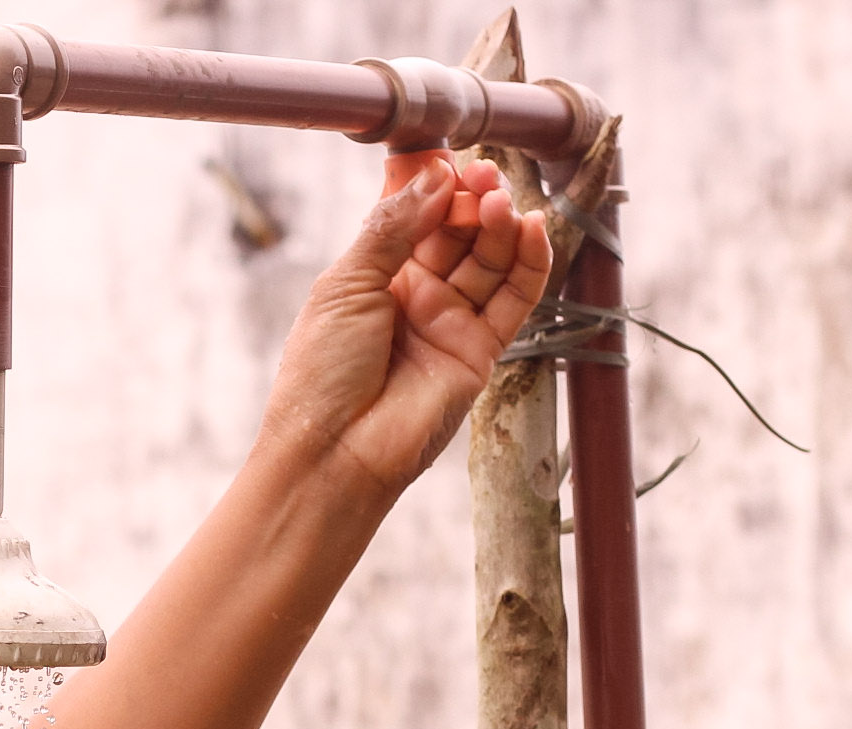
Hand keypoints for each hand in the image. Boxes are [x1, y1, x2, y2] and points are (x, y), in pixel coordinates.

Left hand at [258, 152, 552, 496]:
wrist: (333, 452)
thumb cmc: (321, 374)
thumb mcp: (346, 286)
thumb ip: (392, 229)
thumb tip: (432, 175)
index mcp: (372, 276)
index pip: (411, 214)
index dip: (428, 183)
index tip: (441, 152)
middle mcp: (414, 294)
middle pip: (456, 230)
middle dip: (467, 197)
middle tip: (477, 173)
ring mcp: (449, 321)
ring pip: (489, 258)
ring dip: (497, 224)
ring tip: (495, 199)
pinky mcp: (479, 350)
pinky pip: (515, 298)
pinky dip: (530, 262)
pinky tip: (531, 228)